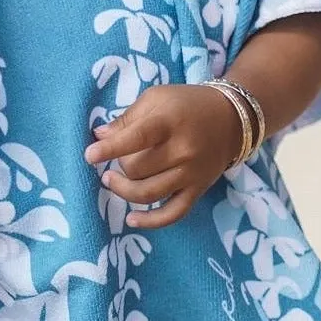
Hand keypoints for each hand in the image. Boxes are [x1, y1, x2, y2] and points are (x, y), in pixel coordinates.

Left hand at [84, 84, 245, 229]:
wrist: (232, 119)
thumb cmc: (186, 104)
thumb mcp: (157, 98)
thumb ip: (128, 118)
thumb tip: (99, 137)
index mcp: (169, 121)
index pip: (135, 138)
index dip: (109, 149)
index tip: (89, 155)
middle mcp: (182, 150)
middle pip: (137, 169)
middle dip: (119, 165)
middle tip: (117, 157)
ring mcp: (191, 173)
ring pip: (148, 193)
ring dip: (123, 190)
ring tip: (110, 180)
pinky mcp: (198, 190)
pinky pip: (173, 214)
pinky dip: (151, 221)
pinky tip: (131, 220)